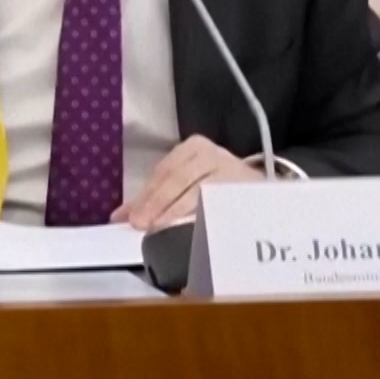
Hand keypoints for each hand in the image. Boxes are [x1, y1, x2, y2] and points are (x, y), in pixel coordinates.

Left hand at [111, 135, 260, 229]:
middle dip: (159, 204)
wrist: (260, 187)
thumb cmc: (215, 182)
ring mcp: (233, 170)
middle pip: (179, 179)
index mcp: (192, 148)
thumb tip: (119, 217)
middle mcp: (213, 154)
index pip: (164, 172)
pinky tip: (194, 230)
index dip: (147, 196)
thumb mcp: (183, 181)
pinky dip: (206, 217)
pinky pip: (223, 204)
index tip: (132, 219)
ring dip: (179, 212)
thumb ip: (152, 197)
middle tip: (143, 226)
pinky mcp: (249, 189)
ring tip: (161, 229)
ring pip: (201, 191)